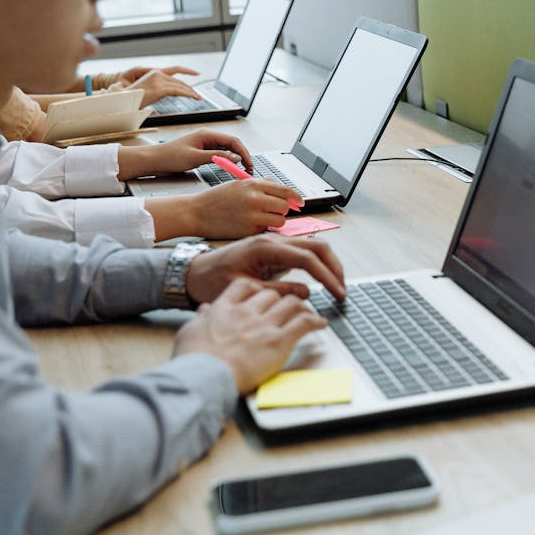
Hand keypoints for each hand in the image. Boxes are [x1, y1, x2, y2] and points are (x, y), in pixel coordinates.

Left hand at [117, 128, 253, 178]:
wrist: (154, 160)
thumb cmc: (170, 157)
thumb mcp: (196, 158)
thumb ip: (217, 157)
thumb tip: (235, 158)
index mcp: (207, 134)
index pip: (233, 141)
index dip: (244, 153)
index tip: (249, 164)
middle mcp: (207, 137)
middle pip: (232, 144)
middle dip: (242, 156)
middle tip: (249, 169)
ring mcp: (205, 144)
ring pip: (227, 150)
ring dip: (236, 158)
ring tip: (242, 169)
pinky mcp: (202, 151)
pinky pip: (220, 154)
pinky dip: (227, 160)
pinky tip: (230, 167)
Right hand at [119, 66, 200, 106]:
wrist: (124, 100)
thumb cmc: (136, 98)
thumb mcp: (152, 89)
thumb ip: (164, 88)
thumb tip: (177, 92)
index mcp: (155, 72)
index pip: (175, 69)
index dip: (188, 71)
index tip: (197, 73)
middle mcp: (158, 74)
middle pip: (179, 81)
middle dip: (190, 88)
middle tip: (197, 95)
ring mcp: (159, 81)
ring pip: (180, 86)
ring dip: (191, 93)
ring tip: (197, 98)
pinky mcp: (160, 89)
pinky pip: (178, 91)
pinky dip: (188, 94)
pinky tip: (193, 97)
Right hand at [146, 179, 302, 240]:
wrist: (195, 212)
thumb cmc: (215, 199)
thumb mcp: (238, 185)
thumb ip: (260, 185)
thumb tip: (280, 188)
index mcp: (253, 184)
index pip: (285, 190)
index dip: (296, 197)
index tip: (300, 202)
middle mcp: (254, 199)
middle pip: (285, 206)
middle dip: (282, 210)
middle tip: (273, 212)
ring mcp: (252, 215)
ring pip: (279, 220)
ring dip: (275, 221)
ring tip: (261, 219)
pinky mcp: (248, 231)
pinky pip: (266, 231)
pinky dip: (262, 230)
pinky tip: (249, 225)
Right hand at [173, 278, 326, 393]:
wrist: (204, 376)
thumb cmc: (194, 360)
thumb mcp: (190, 332)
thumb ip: (201, 319)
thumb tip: (205, 310)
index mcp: (224, 309)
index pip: (245, 286)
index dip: (258, 289)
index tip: (263, 295)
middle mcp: (246, 312)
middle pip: (272, 294)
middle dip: (282, 299)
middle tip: (288, 307)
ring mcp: (264, 325)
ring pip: (291, 304)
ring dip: (302, 308)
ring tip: (307, 313)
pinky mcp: (278, 341)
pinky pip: (304, 323)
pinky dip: (315, 322)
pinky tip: (320, 324)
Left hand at [185, 234, 345, 304]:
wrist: (191, 272)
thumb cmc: (210, 280)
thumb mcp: (244, 290)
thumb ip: (277, 292)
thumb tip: (306, 294)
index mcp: (265, 247)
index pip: (308, 259)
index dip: (327, 277)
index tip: (338, 293)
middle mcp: (272, 240)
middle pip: (317, 246)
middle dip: (335, 267)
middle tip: (343, 289)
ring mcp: (274, 242)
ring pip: (313, 246)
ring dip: (328, 264)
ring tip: (336, 286)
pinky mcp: (274, 250)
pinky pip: (303, 252)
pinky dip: (317, 264)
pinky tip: (322, 279)